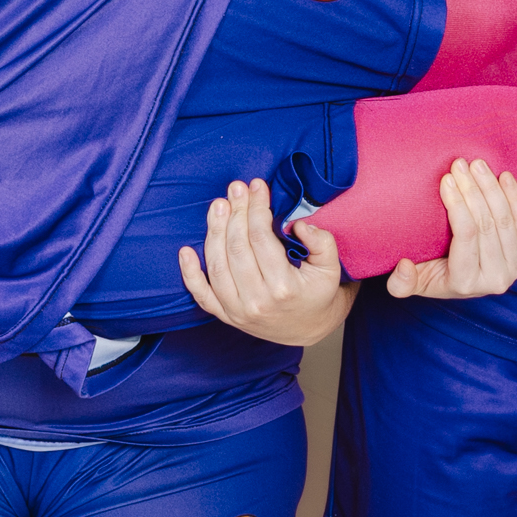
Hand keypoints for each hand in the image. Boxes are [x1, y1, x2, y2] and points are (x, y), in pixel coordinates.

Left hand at [179, 178, 351, 346]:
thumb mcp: (332, 269)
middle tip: (236, 188)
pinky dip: (190, 274)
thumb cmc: (318, 294)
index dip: (257, 208)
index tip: (257, 186)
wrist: (308, 330)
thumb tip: (298, 224)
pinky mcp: (225, 316)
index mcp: (284, 288)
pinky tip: (185, 251)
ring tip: (219, 205)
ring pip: (217, 265)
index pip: (262, 239)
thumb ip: (322, 243)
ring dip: (214, 231)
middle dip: (235, 213)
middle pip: (237, 248)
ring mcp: (237, 311)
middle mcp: (257, 301)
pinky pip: (201, 295)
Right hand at [385, 159, 516, 298]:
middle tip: (459, 164)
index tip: (446, 179)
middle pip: (487, 224)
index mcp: (466, 283)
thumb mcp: (414, 283)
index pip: (466, 235)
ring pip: (505, 219)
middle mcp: (495, 278)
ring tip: (477, 164)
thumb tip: (404, 265)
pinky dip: (514, 196)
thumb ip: (401, 283)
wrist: (468, 282)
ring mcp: (515, 265)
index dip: (457, 204)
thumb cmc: (436, 276)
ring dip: (491, 187)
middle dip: (472, 190)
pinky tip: (503, 176)